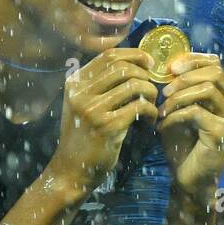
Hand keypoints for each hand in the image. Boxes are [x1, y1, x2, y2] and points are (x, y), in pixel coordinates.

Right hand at [50, 48, 159, 193]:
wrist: (72, 169)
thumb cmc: (83, 135)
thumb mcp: (82, 104)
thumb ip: (99, 83)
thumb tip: (132, 60)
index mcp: (75, 83)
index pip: (109, 55)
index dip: (134, 55)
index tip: (149, 64)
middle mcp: (80, 93)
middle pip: (123, 67)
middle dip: (145, 74)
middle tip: (152, 87)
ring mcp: (93, 109)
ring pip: (134, 85)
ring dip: (151, 92)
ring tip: (152, 104)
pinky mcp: (107, 127)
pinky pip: (140, 107)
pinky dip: (152, 111)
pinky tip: (150, 119)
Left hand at [156, 52, 223, 198]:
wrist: (188, 177)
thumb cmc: (183, 142)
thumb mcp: (179, 109)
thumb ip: (179, 89)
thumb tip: (168, 65)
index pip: (216, 64)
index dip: (192, 60)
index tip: (170, 69)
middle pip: (215, 72)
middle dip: (184, 78)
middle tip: (164, 90)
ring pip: (207, 89)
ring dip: (178, 96)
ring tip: (162, 110)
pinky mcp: (222, 132)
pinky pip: (196, 111)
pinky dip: (175, 115)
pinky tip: (163, 126)